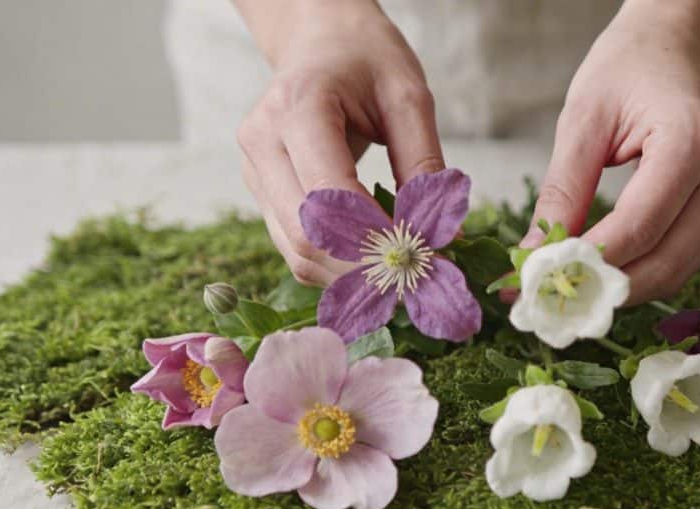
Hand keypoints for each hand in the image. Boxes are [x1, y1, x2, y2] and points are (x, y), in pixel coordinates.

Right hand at [234, 0, 443, 284]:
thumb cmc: (365, 60)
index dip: (375, 237)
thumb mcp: (409, 97)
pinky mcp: (260, 192)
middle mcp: (263, 142)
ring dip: (349, 275)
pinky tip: (372, 262)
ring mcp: (254, 171)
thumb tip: (445, 238)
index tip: (424, 254)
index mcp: (298, 108)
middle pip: (306, 234)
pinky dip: (335, 266)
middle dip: (363, 267)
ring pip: (296, 252)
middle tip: (417, 276)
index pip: (330, 196)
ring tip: (399, 274)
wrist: (320, 41)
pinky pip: (294, 247)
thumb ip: (424, 165)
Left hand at [527, 0, 699, 303]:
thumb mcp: (583, 120)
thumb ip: (561, 191)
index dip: (590, 262)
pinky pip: (682, 255)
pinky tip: (600, 274)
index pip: (640, 227)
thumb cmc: (628, 68)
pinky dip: (641, 272)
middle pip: (667, 260)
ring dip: (624, 288)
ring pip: (678, 268)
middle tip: (551, 301)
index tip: (538, 281)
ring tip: (569, 291)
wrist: (676, 45)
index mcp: (693, 143)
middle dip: (607, 288)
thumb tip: (535, 255)